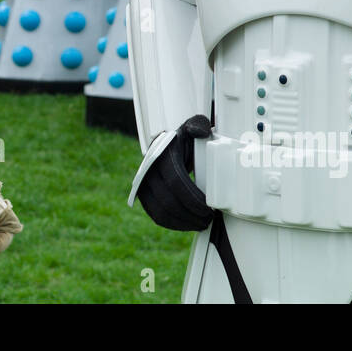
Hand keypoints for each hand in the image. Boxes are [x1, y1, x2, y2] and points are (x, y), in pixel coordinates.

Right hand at [136, 115, 213, 231]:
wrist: (165, 147)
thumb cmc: (183, 139)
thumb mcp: (191, 127)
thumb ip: (197, 126)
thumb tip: (200, 131)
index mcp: (161, 154)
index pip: (176, 182)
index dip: (193, 199)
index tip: (208, 208)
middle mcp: (148, 170)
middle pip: (169, 201)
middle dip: (191, 214)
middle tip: (208, 219)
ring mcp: (143, 184)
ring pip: (161, 212)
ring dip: (182, 223)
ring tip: (200, 223)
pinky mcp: (142, 196)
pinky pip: (156, 215)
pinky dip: (172, 224)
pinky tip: (186, 224)